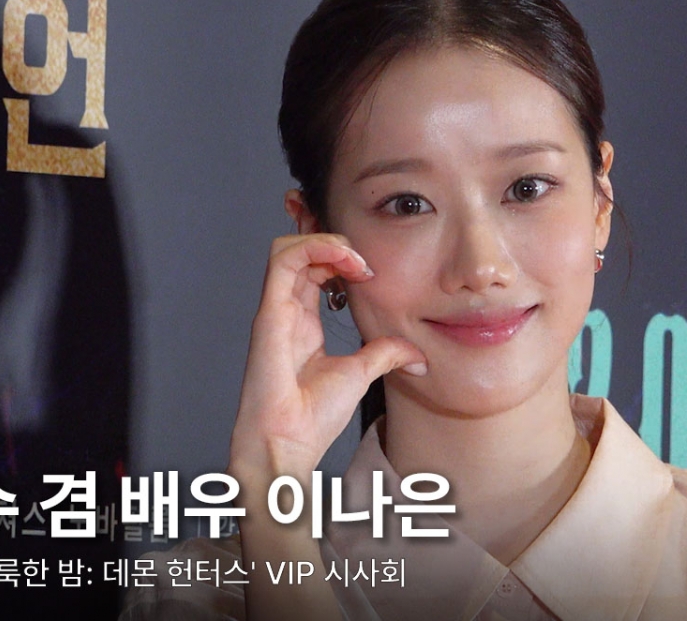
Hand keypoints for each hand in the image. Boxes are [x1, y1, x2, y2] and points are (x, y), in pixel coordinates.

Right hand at [229, 233, 425, 477]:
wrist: (288, 443)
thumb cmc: (310, 417)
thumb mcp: (361, 374)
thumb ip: (384, 354)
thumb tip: (416, 354)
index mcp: (302, 322)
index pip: (313, 268)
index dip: (340, 257)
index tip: (371, 273)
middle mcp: (285, 310)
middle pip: (300, 251)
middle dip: (335, 243)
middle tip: (365, 263)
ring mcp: (275, 309)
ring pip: (288, 247)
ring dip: (327, 242)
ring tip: (356, 260)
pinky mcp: (269, 312)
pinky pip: (283, 260)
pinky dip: (315, 248)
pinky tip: (346, 263)